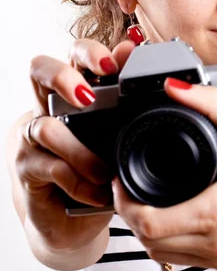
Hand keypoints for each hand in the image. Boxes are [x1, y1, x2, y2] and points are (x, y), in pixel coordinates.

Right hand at [14, 39, 134, 253]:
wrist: (74, 217)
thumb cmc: (100, 166)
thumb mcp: (120, 135)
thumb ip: (125, 101)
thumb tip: (135, 59)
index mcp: (77, 90)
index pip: (76, 55)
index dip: (91, 52)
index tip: (114, 64)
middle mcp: (50, 105)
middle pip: (40, 69)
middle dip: (62, 76)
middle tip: (87, 96)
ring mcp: (34, 135)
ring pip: (45, 125)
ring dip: (80, 152)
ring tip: (105, 172)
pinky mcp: (27, 166)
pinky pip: (52, 167)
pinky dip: (79, 182)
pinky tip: (98, 192)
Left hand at [112, 78, 216, 270]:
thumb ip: (210, 104)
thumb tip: (175, 88)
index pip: (148, 222)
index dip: (123, 204)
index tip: (120, 182)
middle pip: (150, 242)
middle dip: (131, 216)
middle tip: (129, 189)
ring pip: (165, 257)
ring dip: (149, 233)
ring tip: (147, 202)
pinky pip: (187, 262)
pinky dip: (171, 244)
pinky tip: (174, 220)